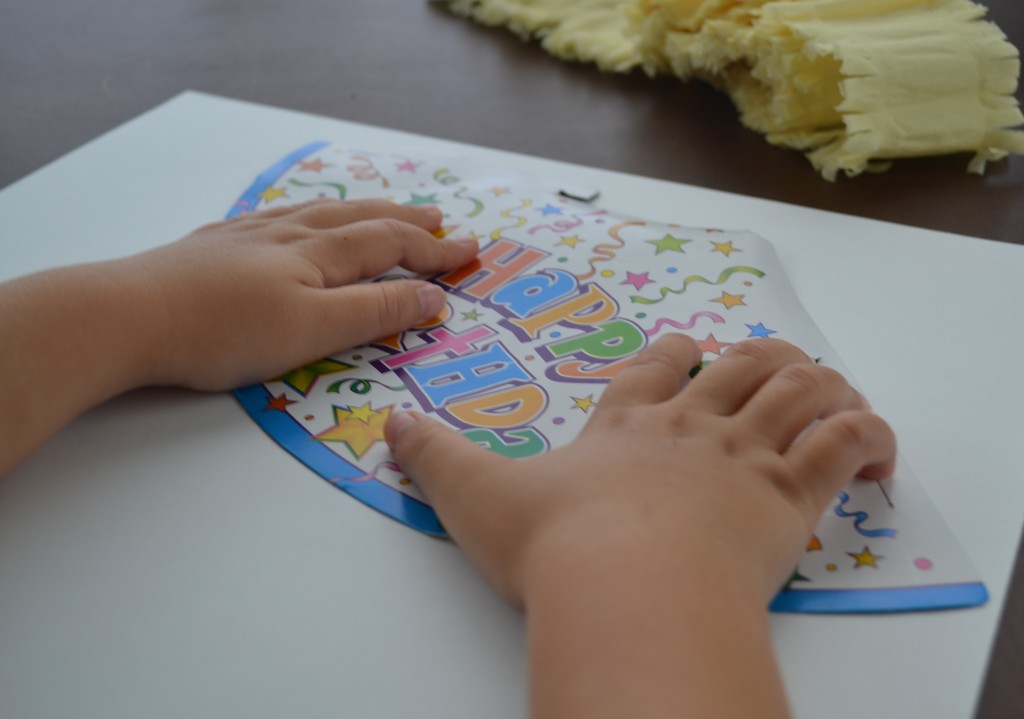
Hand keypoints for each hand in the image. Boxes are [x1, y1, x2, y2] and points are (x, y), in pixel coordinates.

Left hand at [0, 199, 477, 475]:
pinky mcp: (216, 245)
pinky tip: (296, 218)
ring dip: (362, 211)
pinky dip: (308, 214)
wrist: (128, 315)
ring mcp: (249, 235)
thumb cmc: (225, 330)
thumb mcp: (312, 330)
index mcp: (318, 254)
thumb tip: (433, 297)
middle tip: (441, 220)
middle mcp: (289, 233)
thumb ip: (375, 312)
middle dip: (405, 222)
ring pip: (320, 213)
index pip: (390, 245)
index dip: (433, 251)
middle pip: (360, 219)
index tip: (471, 252)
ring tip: (383, 209)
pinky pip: (279, 217)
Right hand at [386, 335, 894, 604]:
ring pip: (800, 392)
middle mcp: (691, 429)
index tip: (687, 348)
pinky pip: (844, 446)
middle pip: (740, 367)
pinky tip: (876, 450)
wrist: (623, 585)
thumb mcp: (477, 495)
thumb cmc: (554, 542)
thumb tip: (387, 423)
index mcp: (627, 424)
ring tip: (831, 390)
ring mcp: (744, 458)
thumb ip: (434, 456)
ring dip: (821, 384)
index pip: (656, 367)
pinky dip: (869, 436)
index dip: (674, 354)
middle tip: (771, 361)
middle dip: (760, 358)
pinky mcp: (789, 499)